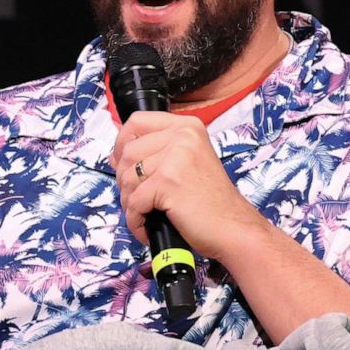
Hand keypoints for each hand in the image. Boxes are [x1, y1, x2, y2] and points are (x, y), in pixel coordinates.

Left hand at [111, 111, 266, 259]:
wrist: (233, 227)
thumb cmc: (211, 202)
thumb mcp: (188, 161)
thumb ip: (158, 151)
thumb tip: (116, 155)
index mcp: (187, 127)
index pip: (137, 121)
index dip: (121, 142)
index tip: (121, 162)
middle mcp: (182, 136)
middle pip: (128, 152)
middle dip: (125, 180)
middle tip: (138, 198)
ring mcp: (175, 158)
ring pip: (127, 178)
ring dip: (130, 202)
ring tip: (145, 214)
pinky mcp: (168, 182)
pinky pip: (134, 202)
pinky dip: (136, 220)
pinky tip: (147, 227)